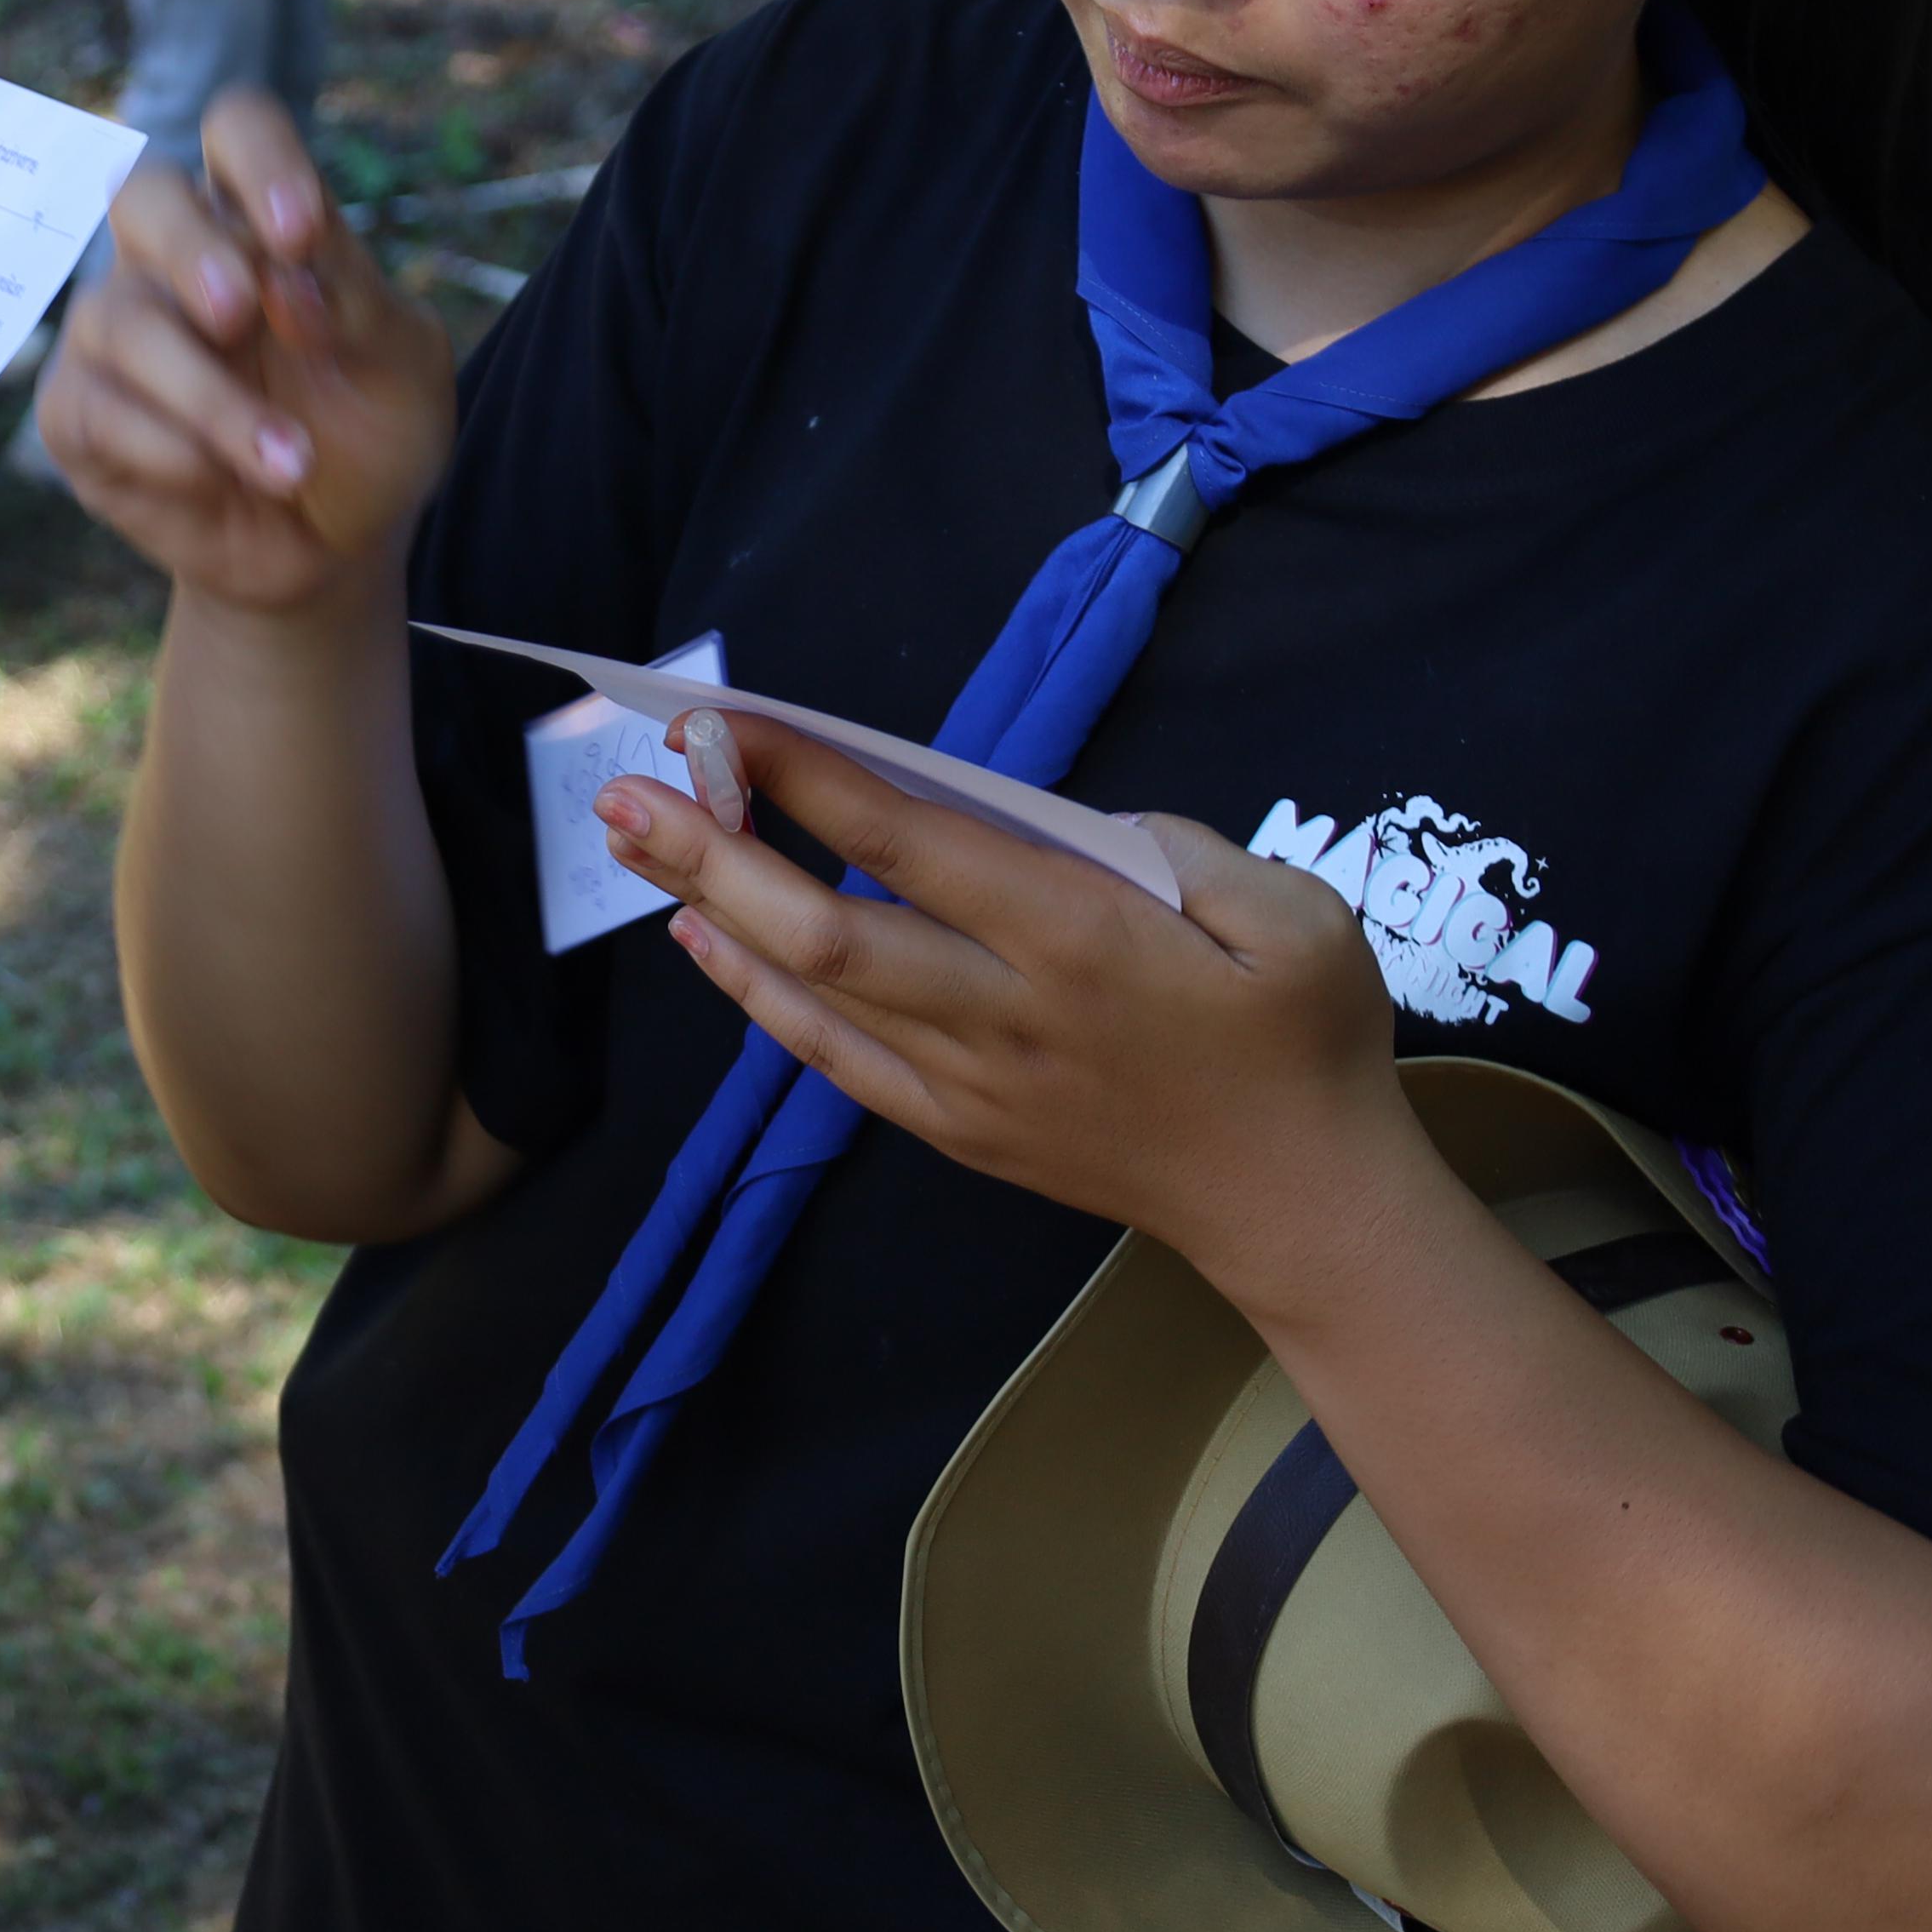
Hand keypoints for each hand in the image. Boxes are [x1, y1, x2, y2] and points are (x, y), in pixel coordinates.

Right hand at [34, 90, 452, 616]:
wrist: (334, 548)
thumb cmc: (369, 435)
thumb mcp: (400, 366)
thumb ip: (355, 304)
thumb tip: (283, 280)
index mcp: (259, 221)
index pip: (238, 130)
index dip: (261, 161)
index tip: (300, 233)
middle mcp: (177, 259)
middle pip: (143, 193)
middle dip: (191, 249)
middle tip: (241, 314)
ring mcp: (117, 330)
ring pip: (123, 319)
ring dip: (210, 396)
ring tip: (288, 464)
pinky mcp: (78, 411)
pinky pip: (96, 407)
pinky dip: (169, 450)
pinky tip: (220, 484)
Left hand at [596, 709, 1429, 1298]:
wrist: (1307, 1211)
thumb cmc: (1307, 1045)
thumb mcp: (1290, 913)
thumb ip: (1176, 845)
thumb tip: (1064, 823)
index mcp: (1082, 943)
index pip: (916, 844)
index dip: (814, 779)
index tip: (734, 721)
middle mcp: (1006, 1017)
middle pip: (828, 929)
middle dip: (716, 852)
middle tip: (624, 786)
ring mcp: (975, 1087)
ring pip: (815, 995)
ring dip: (716, 912)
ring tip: (635, 839)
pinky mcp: (964, 1134)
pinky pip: (838, 1062)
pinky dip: (761, 1001)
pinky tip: (707, 942)